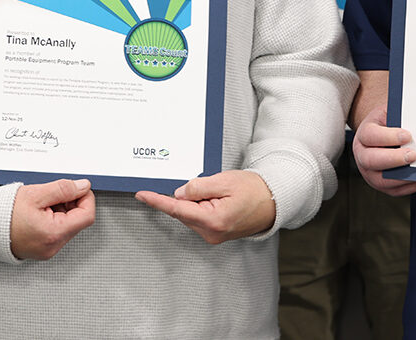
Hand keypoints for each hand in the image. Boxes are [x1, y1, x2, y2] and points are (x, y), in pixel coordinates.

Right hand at [9, 179, 94, 259]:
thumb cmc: (1, 215)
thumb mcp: (35, 194)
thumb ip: (63, 189)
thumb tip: (82, 186)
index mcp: (53, 233)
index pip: (87, 215)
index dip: (86, 198)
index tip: (78, 187)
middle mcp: (53, 246)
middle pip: (77, 220)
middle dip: (71, 202)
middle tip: (53, 193)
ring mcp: (47, 250)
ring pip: (67, 225)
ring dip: (61, 210)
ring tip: (41, 203)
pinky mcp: (41, 249)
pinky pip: (56, 231)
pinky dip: (52, 218)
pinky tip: (38, 212)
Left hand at [136, 171, 274, 243]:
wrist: (273, 202)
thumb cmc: (254, 191)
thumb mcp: (224, 181)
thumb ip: (198, 187)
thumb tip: (179, 193)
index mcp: (213, 220)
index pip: (177, 209)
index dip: (157, 201)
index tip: (142, 195)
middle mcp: (210, 233)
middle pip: (184, 210)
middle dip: (189, 195)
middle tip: (211, 186)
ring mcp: (212, 236)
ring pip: (191, 213)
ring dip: (198, 201)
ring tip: (221, 194)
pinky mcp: (214, 234)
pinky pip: (198, 217)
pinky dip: (202, 206)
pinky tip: (218, 200)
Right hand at [351, 109, 415, 196]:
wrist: (382, 134)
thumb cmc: (388, 124)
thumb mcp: (390, 113)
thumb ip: (400, 116)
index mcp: (364, 135)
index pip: (370, 136)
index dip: (388, 137)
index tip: (407, 136)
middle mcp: (362, 155)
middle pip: (371, 160)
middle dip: (394, 159)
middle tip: (412, 154)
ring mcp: (370, 173)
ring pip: (381, 180)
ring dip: (402, 175)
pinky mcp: (381, 185)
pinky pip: (394, 190)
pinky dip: (409, 186)